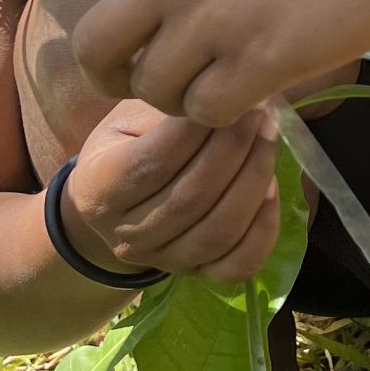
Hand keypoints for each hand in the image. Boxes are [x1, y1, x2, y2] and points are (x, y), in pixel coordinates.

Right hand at [61, 97, 282, 283]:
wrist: (114, 203)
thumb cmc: (124, 145)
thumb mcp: (126, 117)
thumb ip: (163, 109)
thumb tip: (218, 95)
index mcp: (98, 190)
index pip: (152, 163)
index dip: (194, 131)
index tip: (226, 96)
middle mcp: (126, 236)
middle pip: (190, 199)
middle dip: (233, 150)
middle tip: (259, 113)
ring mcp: (163, 261)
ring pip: (218, 231)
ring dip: (253, 180)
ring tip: (269, 138)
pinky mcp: (195, 275)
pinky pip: (238, 264)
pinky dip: (263, 227)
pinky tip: (271, 187)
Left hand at [72, 0, 369, 126]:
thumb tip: (169, 10)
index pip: (110, 0)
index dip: (136, 30)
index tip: (170, 39)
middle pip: (98, 51)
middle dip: (117, 77)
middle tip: (160, 86)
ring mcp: (211, 19)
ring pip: (154, 89)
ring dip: (184, 98)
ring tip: (227, 84)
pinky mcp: (258, 60)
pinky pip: (207, 111)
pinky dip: (226, 112)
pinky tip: (258, 91)